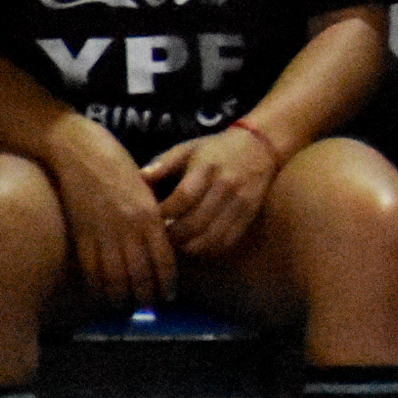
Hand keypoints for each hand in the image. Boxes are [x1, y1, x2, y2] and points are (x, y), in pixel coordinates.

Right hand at [51, 125, 176, 305]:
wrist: (79, 152)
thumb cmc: (116, 164)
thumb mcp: (142, 190)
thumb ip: (150, 216)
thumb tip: (158, 243)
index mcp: (150, 215)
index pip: (163, 259)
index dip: (166, 282)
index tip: (169, 295)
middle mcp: (129, 228)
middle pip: (141, 274)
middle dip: (146, 295)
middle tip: (149, 306)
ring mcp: (103, 233)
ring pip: (116, 277)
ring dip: (122, 296)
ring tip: (127, 306)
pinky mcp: (80, 234)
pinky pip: (91, 269)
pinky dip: (98, 286)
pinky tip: (101, 295)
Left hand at [149, 124, 280, 259]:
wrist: (261, 147)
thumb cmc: (215, 149)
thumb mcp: (187, 149)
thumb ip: (162, 165)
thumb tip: (137, 180)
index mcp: (207, 168)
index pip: (182, 199)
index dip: (162, 214)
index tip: (148, 219)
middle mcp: (226, 187)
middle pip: (194, 224)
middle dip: (171, 237)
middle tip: (156, 238)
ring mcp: (241, 204)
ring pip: (210, 239)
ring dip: (188, 247)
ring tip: (174, 244)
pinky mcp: (249, 216)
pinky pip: (225, 242)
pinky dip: (206, 250)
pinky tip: (194, 245)